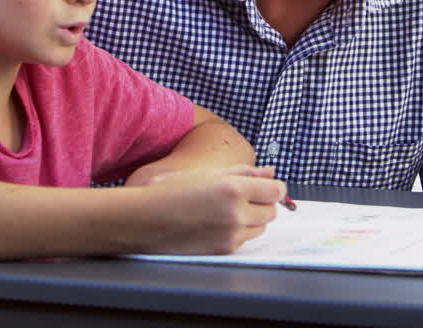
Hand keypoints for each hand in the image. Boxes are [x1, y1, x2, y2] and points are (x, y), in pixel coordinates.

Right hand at [129, 167, 284, 254]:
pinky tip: (218, 224)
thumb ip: (245, 172)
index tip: (266, 186)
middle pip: (272, 211)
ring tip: (227, 211)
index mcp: (233, 188)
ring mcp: (231, 234)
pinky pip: (245, 240)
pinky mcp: (224, 250)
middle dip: (263, 203)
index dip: (273, 187)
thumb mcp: (209, 173)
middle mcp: (236, 213)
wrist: (146, 220)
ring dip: (253, 219)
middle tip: (243, 198)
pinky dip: (239, 232)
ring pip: (261, 227)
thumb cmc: (174, 192)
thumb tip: (271, 172)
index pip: (277, 190)